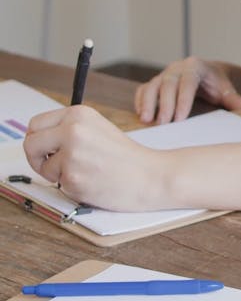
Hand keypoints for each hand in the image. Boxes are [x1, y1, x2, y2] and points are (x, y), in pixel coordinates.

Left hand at [24, 106, 165, 210]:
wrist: (150, 175)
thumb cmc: (126, 156)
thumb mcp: (97, 128)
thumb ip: (69, 128)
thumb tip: (38, 139)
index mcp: (78, 114)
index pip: (35, 125)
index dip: (38, 139)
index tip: (46, 149)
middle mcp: (72, 130)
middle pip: (30, 144)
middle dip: (37, 158)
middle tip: (52, 165)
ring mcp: (72, 155)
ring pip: (44, 167)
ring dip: (58, 174)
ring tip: (85, 172)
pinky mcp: (73, 178)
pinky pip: (58, 184)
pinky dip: (72, 186)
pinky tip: (92, 181)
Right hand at [134, 56, 240, 122]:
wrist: (207, 73)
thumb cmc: (216, 83)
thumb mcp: (226, 90)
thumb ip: (235, 100)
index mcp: (196, 66)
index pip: (188, 82)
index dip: (183, 100)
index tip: (180, 118)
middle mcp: (177, 68)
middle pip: (168, 83)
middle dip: (164, 104)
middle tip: (163, 124)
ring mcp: (164, 74)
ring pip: (152, 85)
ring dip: (148, 102)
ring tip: (146, 120)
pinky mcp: (155, 82)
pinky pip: (144, 89)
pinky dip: (141, 101)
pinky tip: (141, 115)